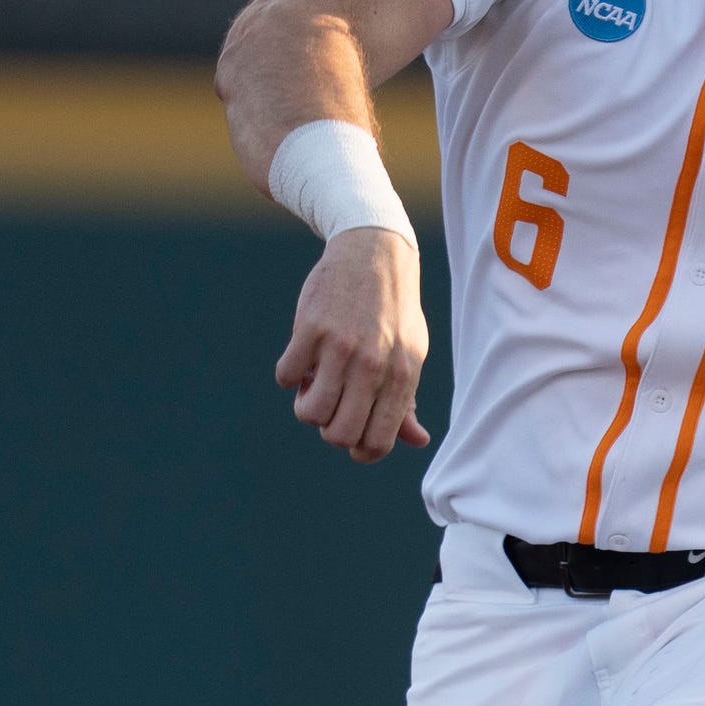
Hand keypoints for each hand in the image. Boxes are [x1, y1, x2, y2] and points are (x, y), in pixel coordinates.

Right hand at [273, 229, 431, 462]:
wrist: (374, 254)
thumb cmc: (393, 313)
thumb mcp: (410, 355)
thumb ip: (407, 401)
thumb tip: (417, 441)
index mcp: (401, 378)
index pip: (377, 442)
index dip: (359, 450)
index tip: (351, 434)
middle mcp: (373, 366)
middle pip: (338, 435)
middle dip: (329, 430)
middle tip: (332, 404)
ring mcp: (340, 348)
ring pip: (310, 413)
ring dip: (306, 406)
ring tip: (314, 383)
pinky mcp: (310, 329)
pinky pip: (287, 376)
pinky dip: (289, 375)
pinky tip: (303, 358)